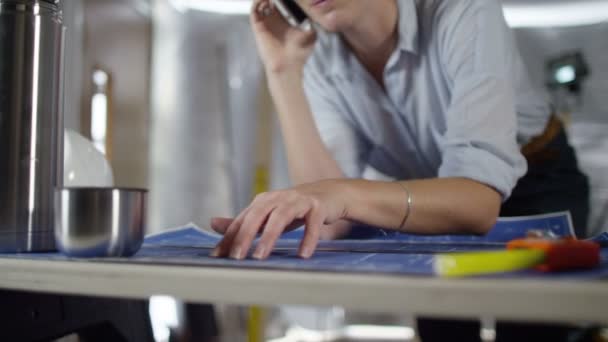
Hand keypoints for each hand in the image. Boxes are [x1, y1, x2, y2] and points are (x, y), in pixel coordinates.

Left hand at [210, 180, 347, 259]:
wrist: (329, 194)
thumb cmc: (294, 207)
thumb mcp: (267, 213)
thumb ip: (243, 221)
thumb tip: (212, 223)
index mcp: (263, 201)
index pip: (242, 220)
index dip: (229, 237)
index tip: (218, 256)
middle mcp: (278, 198)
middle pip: (258, 215)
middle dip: (245, 236)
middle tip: (237, 257)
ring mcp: (298, 201)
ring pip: (281, 217)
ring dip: (269, 236)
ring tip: (261, 256)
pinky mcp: (317, 207)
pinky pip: (312, 223)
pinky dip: (308, 238)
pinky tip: (303, 254)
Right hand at [251, 0, 316, 74]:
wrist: (288, 65)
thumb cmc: (299, 54)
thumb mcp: (311, 36)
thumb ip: (313, 25)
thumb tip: (318, 17)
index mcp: (284, 23)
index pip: (280, 5)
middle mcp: (273, 22)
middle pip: (269, 3)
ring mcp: (265, 24)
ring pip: (260, 5)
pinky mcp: (258, 27)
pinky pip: (254, 11)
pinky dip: (257, 3)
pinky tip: (265, 0)